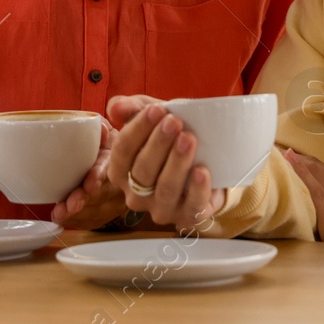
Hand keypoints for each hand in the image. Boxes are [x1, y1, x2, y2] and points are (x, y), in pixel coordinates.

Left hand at [51, 122, 128, 228]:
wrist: (120, 160)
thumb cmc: (106, 143)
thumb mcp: (106, 130)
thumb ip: (102, 127)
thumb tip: (100, 129)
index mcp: (120, 158)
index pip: (112, 167)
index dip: (100, 175)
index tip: (89, 183)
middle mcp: (123, 182)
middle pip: (105, 193)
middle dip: (86, 200)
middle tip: (69, 204)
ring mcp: (117, 200)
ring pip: (99, 210)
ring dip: (79, 214)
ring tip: (60, 213)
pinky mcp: (108, 213)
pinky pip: (94, 220)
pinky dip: (77, 220)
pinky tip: (62, 218)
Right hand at [106, 95, 225, 231]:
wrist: (206, 162)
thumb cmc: (171, 139)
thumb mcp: (152, 117)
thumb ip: (132, 108)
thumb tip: (117, 106)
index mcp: (120, 172)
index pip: (122, 152)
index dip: (138, 129)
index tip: (157, 109)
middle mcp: (136, 195)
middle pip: (142, 171)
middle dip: (158, 144)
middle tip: (174, 122)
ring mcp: (161, 209)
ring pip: (165, 189)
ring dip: (177, 163)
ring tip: (188, 139)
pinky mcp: (188, 217)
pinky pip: (192, 206)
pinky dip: (197, 189)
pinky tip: (202, 171)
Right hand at [283, 148, 323, 241]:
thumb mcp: (321, 236)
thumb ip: (309, 219)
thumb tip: (292, 203)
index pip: (314, 186)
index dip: (299, 169)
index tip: (286, 156)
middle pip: (319, 172)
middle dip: (301, 159)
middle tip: (284, 152)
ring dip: (310, 161)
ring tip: (295, 156)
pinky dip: (321, 167)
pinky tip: (313, 165)